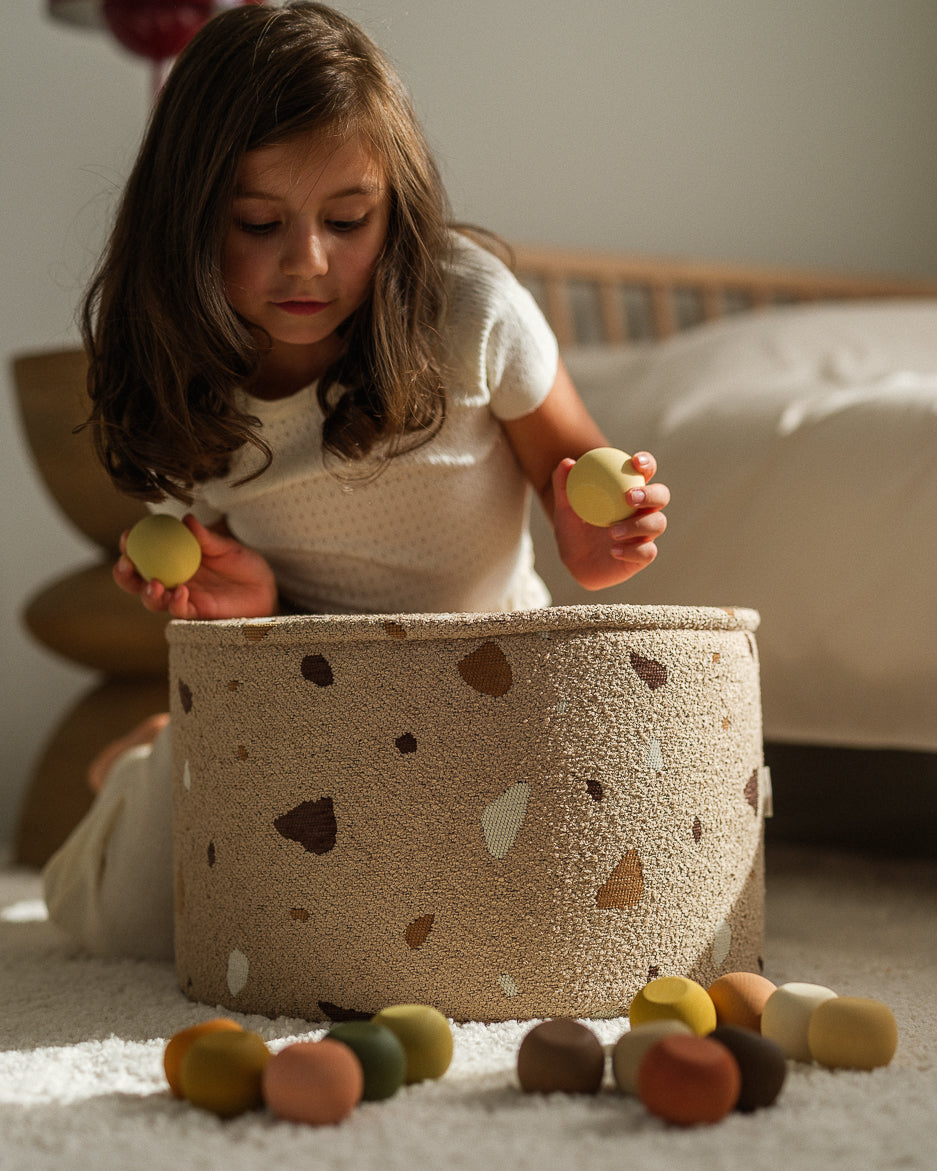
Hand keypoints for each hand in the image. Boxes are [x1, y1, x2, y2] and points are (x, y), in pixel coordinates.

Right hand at [113, 515, 278, 619]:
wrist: (265, 589)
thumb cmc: (244, 565)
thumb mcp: (227, 547)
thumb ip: (206, 538)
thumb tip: (187, 519)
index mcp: (174, 560)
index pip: (144, 554)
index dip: (131, 547)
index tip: (127, 535)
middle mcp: (173, 580)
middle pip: (137, 581)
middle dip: (124, 574)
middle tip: (126, 563)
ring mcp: (183, 598)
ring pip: (153, 600)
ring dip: (148, 592)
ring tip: (156, 583)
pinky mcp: (197, 614)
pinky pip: (180, 611)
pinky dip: (177, 603)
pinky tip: (182, 592)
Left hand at [550, 451, 668, 590]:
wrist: (574, 563)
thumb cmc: (573, 530)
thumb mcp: (564, 509)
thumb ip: (563, 485)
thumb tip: (567, 463)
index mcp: (628, 492)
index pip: (645, 472)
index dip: (647, 463)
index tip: (635, 462)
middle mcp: (642, 511)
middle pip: (661, 496)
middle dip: (651, 494)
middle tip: (629, 497)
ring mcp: (645, 533)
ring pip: (658, 523)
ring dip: (638, 525)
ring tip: (611, 532)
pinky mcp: (643, 556)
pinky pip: (647, 552)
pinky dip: (632, 551)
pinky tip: (614, 551)